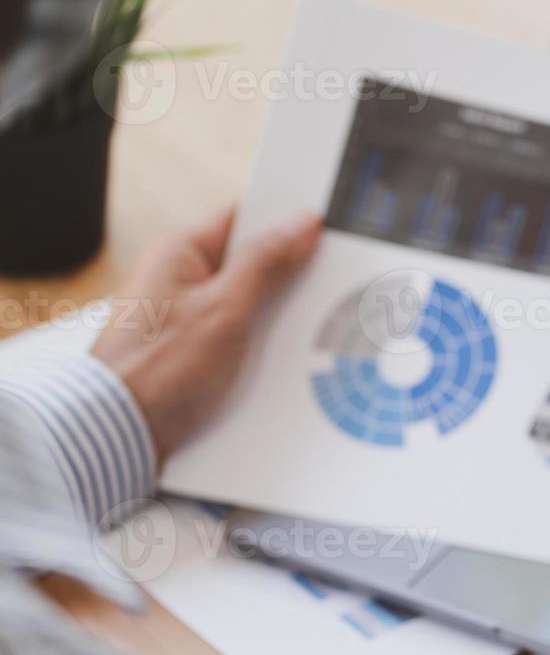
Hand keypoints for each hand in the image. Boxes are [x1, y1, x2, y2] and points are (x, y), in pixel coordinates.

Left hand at [92, 208, 320, 460]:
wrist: (119, 437)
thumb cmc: (156, 370)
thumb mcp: (224, 309)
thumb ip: (266, 263)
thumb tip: (301, 222)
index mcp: (181, 253)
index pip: (245, 217)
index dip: (287, 222)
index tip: (327, 232)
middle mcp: (181, 280)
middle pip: (253, 263)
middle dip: (290, 278)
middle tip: (322, 288)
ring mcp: (188, 317)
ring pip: (252, 304)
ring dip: (278, 319)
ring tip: (301, 332)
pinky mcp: (194, 352)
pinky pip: (242, 337)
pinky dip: (263, 347)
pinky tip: (283, 361)